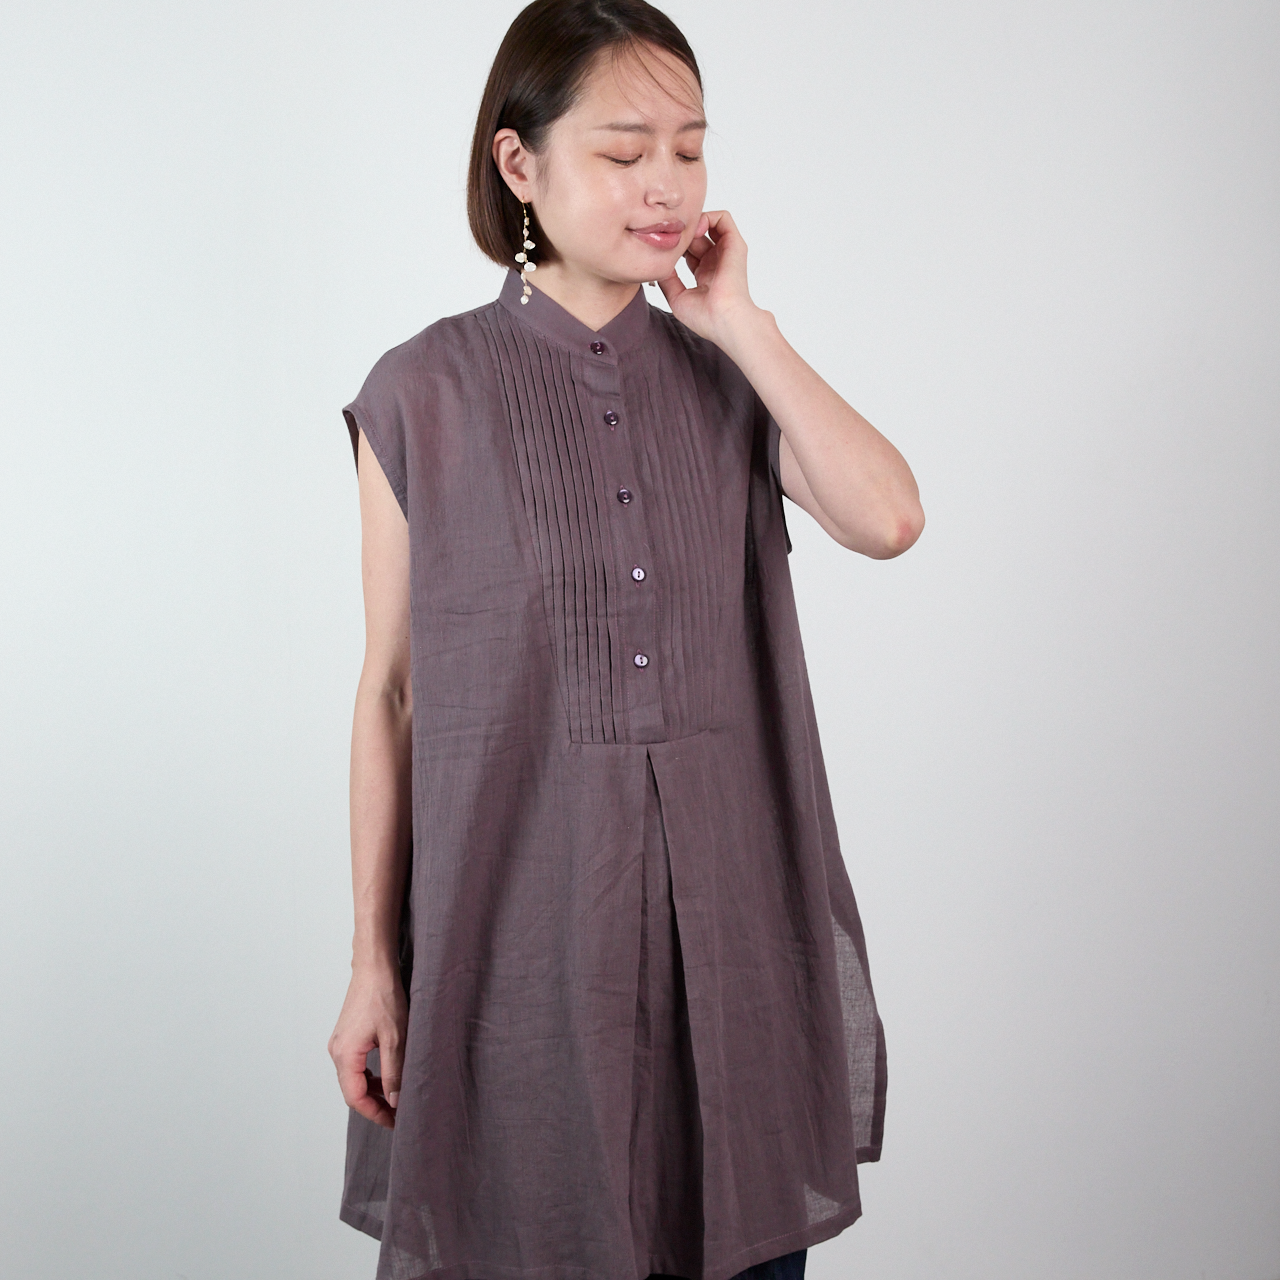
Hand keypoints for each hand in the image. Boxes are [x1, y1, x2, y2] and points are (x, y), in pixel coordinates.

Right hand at [328, 962, 407, 1129]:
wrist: (374, 967)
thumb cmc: (383, 996)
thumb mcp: (395, 1038)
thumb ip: (394, 1072)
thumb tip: (394, 1101)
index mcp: (345, 1055)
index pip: (355, 1098)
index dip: (375, 1113)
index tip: (394, 1121)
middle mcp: (337, 1051)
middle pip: (352, 1090)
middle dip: (375, 1104)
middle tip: (398, 1113)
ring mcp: (340, 1043)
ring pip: (355, 1078)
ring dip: (374, 1089)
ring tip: (396, 1096)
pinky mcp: (347, 1036)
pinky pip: (356, 1065)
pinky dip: (371, 1074)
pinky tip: (388, 1075)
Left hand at [652, 209, 765, 349]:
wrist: (725, 319)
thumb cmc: (705, 317)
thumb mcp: (677, 298)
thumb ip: (667, 280)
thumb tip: (657, 266)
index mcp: (705, 275)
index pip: (689, 252)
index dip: (675, 246)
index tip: (663, 248)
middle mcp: (716, 261)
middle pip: (696, 236)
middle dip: (682, 233)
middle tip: (671, 238)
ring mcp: (726, 252)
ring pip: (709, 224)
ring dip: (694, 222)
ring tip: (684, 232)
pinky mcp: (735, 244)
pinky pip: (724, 218)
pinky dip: (708, 216)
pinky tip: (695, 229)